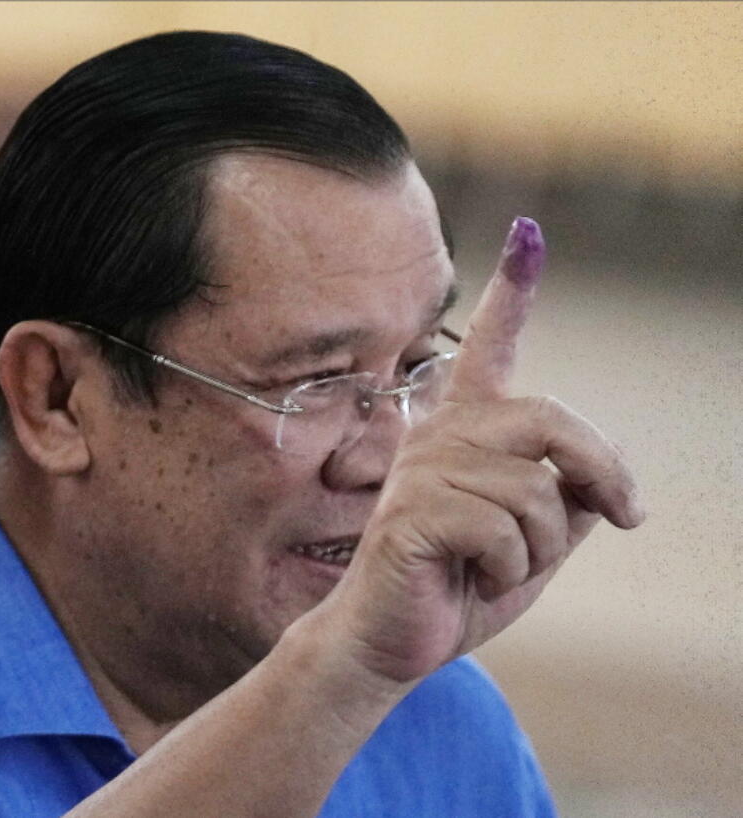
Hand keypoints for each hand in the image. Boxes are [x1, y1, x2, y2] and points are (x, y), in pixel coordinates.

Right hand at [316, 217, 643, 684]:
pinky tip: (471, 577)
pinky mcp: (412, 514)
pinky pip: (504, 531)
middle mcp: (440, 436)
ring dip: (542, 548)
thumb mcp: (538, 542)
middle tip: (627, 515)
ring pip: (536, 492)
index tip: (528, 232)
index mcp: (467, 431)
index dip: (512, 291)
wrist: (394, 641)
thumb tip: (604, 478)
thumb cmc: (463, 585)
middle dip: (603, 471)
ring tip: (500, 566)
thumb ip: (570, 501)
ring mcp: (422, 471)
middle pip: (549, 420)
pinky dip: (509, 569)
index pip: (490, 348)